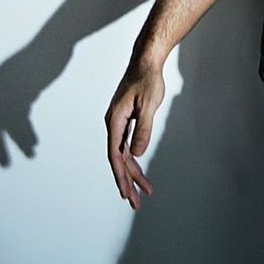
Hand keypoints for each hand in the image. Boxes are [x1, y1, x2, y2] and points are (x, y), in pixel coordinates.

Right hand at [104, 59, 164, 209]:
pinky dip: (134, 159)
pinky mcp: (126, 121)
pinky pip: (128, 145)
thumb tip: (137, 154)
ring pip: (123, 154)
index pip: (115, 155)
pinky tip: (140, 170)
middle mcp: (114, 124)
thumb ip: (143, 129)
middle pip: (118, 159)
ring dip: (132, 173)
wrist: (146, 61)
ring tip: (144, 191)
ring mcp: (119, 123)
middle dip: (127, 181)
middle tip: (135, 203)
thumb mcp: (149, 104)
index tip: (125, 193)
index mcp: (115, 120)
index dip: (120, 175)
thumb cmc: (147, 79)